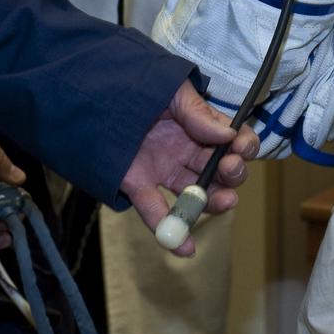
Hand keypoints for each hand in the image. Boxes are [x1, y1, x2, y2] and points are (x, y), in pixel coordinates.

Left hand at [120, 81, 259, 256]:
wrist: (89, 92)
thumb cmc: (136, 86)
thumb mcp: (172, 90)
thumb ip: (198, 112)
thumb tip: (227, 134)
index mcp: (198, 127)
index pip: (232, 141)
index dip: (243, 146)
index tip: (241, 148)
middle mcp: (186, 152)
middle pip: (220, 172)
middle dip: (232, 173)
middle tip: (229, 169)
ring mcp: (164, 171)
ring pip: (195, 195)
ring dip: (213, 202)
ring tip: (223, 201)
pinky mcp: (137, 186)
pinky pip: (156, 212)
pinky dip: (170, 232)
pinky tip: (185, 248)